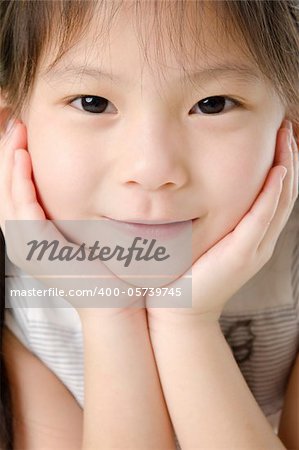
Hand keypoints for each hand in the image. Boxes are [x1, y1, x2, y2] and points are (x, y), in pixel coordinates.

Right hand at [0, 120, 145, 320]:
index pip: (13, 191)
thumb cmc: (104, 263)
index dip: (13, 161)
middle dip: (6, 154)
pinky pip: (22, 209)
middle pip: (4, 189)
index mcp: (31, 235)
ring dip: (9, 162)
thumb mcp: (83, 227)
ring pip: (7, 195)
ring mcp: (25, 246)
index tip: (22, 132)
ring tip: (16, 133)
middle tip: (15, 124)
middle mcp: (21, 241)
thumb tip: (83, 177)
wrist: (114, 298)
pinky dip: (20, 183)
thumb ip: (72, 206)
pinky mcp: (36, 249)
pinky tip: (23, 159)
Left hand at [146, 121, 297, 323]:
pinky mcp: (242, 255)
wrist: (179, 309)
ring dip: (286, 168)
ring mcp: (255, 249)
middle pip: (284, 193)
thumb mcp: (204, 237)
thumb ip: (211, 216)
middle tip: (287, 128)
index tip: (279, 136)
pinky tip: (277, 172)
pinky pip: (262, 219)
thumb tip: (199, 187)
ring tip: (287, 138)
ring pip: (279, 202)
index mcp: (253, 236)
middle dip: (289, 159)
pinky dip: (272, 195)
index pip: (274, 194)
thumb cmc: (186, 272)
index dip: (282, 164)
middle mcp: (260, 240)